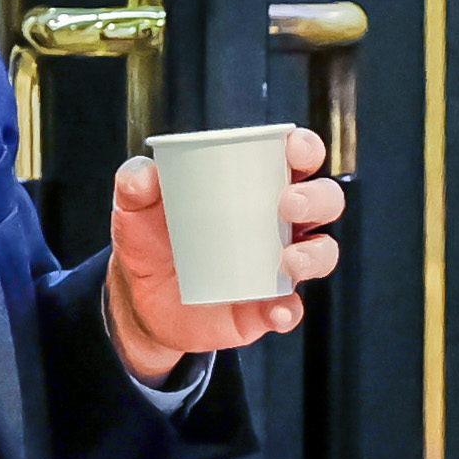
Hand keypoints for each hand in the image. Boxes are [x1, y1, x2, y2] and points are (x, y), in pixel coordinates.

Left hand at [106, 129, 345, 377]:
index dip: (306, 149)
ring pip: (322, 253)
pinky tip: (274, 309)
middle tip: (287, 203)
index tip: (293, 148)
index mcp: (254, 187)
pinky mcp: (266, 307)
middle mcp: (277, 224)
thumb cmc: (150, 241)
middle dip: (318, 199)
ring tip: (286, 260)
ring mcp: (278, 267)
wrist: (139, 300)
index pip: (297, 159)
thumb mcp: (134, 209)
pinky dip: (288, 310)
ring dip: (314, 255)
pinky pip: (291, 309)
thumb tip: (144, 174)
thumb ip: (134, 184)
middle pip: (324, 202)